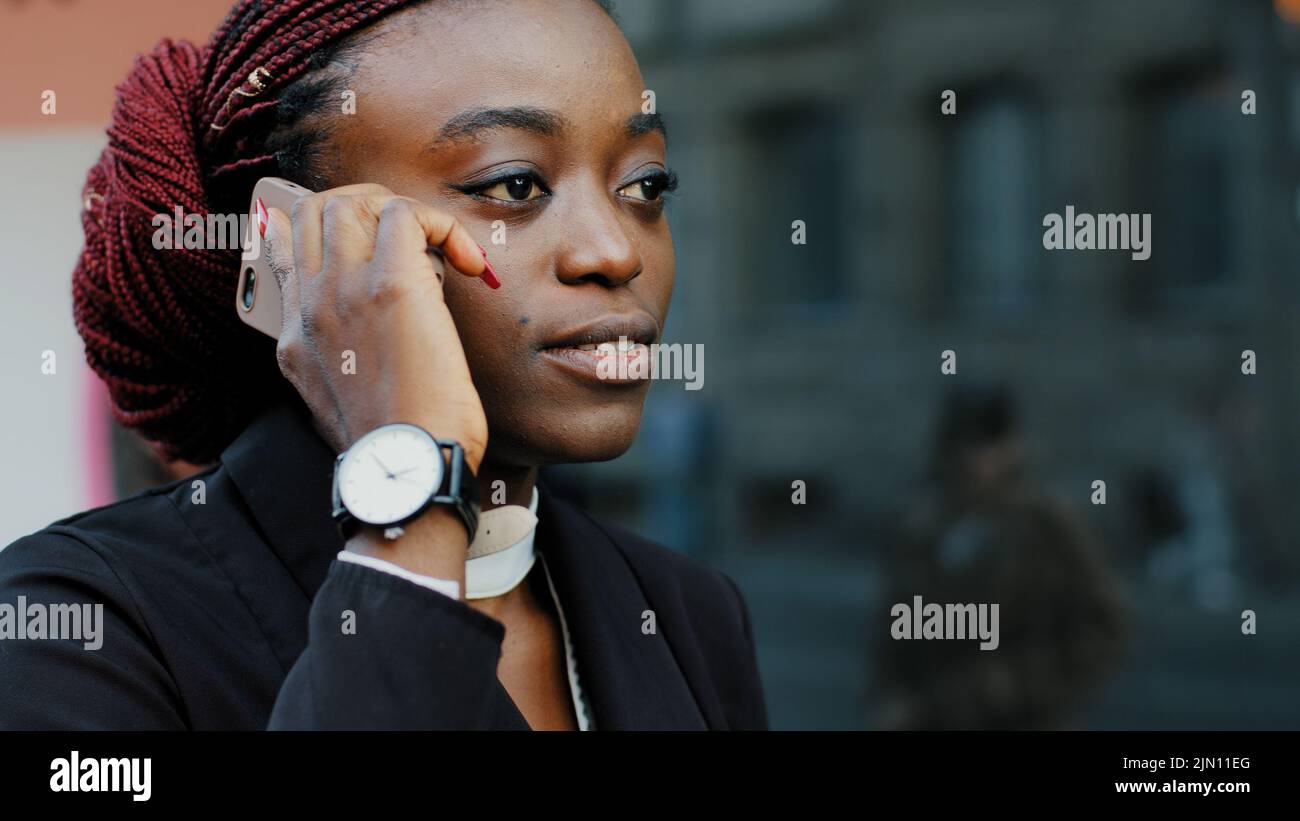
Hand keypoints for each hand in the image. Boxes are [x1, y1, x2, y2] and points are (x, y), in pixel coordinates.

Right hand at [263, 184, 491, 473]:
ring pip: (357, 202)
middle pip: (319, 208)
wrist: (405, 469)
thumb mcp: (336, 406)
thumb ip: (332, 364)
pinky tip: (468, 263)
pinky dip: (443, 226)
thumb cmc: (392, 448)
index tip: (362, 231)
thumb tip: (345, 344)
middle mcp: (310, 303)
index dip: (320, 221)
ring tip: (441, 249)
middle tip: (414, 237)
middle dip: (370, 207)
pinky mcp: (391, 284)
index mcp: (294, 334)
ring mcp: (344, 289)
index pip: (282, 243)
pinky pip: (407, 215)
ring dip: (408, 214)